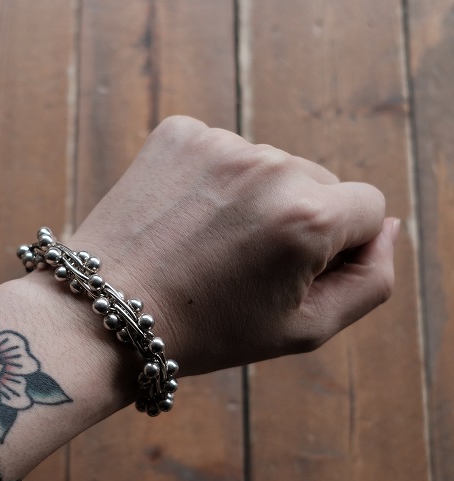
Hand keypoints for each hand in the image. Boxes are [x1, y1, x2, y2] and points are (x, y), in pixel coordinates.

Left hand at [71, 115, 397, 374]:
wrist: (107, 311)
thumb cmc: (206, 330)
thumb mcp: (303, 330)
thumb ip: (371, 281)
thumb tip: (388, 228)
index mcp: (306, 216)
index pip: (367, 208)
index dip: (336, 248)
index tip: (291, 274)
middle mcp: (269, 165)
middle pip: (319, 183)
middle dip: (296, 222)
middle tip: (240, 267)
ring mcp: (219, 143)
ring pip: (270, 167)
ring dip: (254, 202)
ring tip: (207, 246)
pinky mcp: (179, 134)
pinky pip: (225, 153)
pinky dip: (215, 183)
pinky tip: (185, 220)